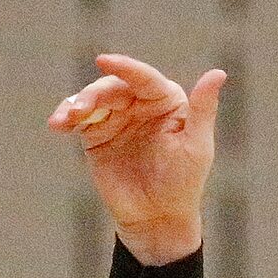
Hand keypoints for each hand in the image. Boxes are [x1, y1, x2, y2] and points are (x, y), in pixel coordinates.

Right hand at [50, 55, 225, 266]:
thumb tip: (218, 73)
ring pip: (91, 99)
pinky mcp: (95, 134)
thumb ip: (204, 108)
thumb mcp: (196, 145)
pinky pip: (78, 119)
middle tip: (81, 109)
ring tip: (66, 118)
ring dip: (75, 104)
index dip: (125, 67)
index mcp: (166, 100)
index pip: (144, 78)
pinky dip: (66, 118)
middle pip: (112, 87)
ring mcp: (116, 117)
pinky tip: (58, 124)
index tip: (103, 60)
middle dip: (94, 93)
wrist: (157, 217)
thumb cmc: (183, 182)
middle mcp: (139, 103)